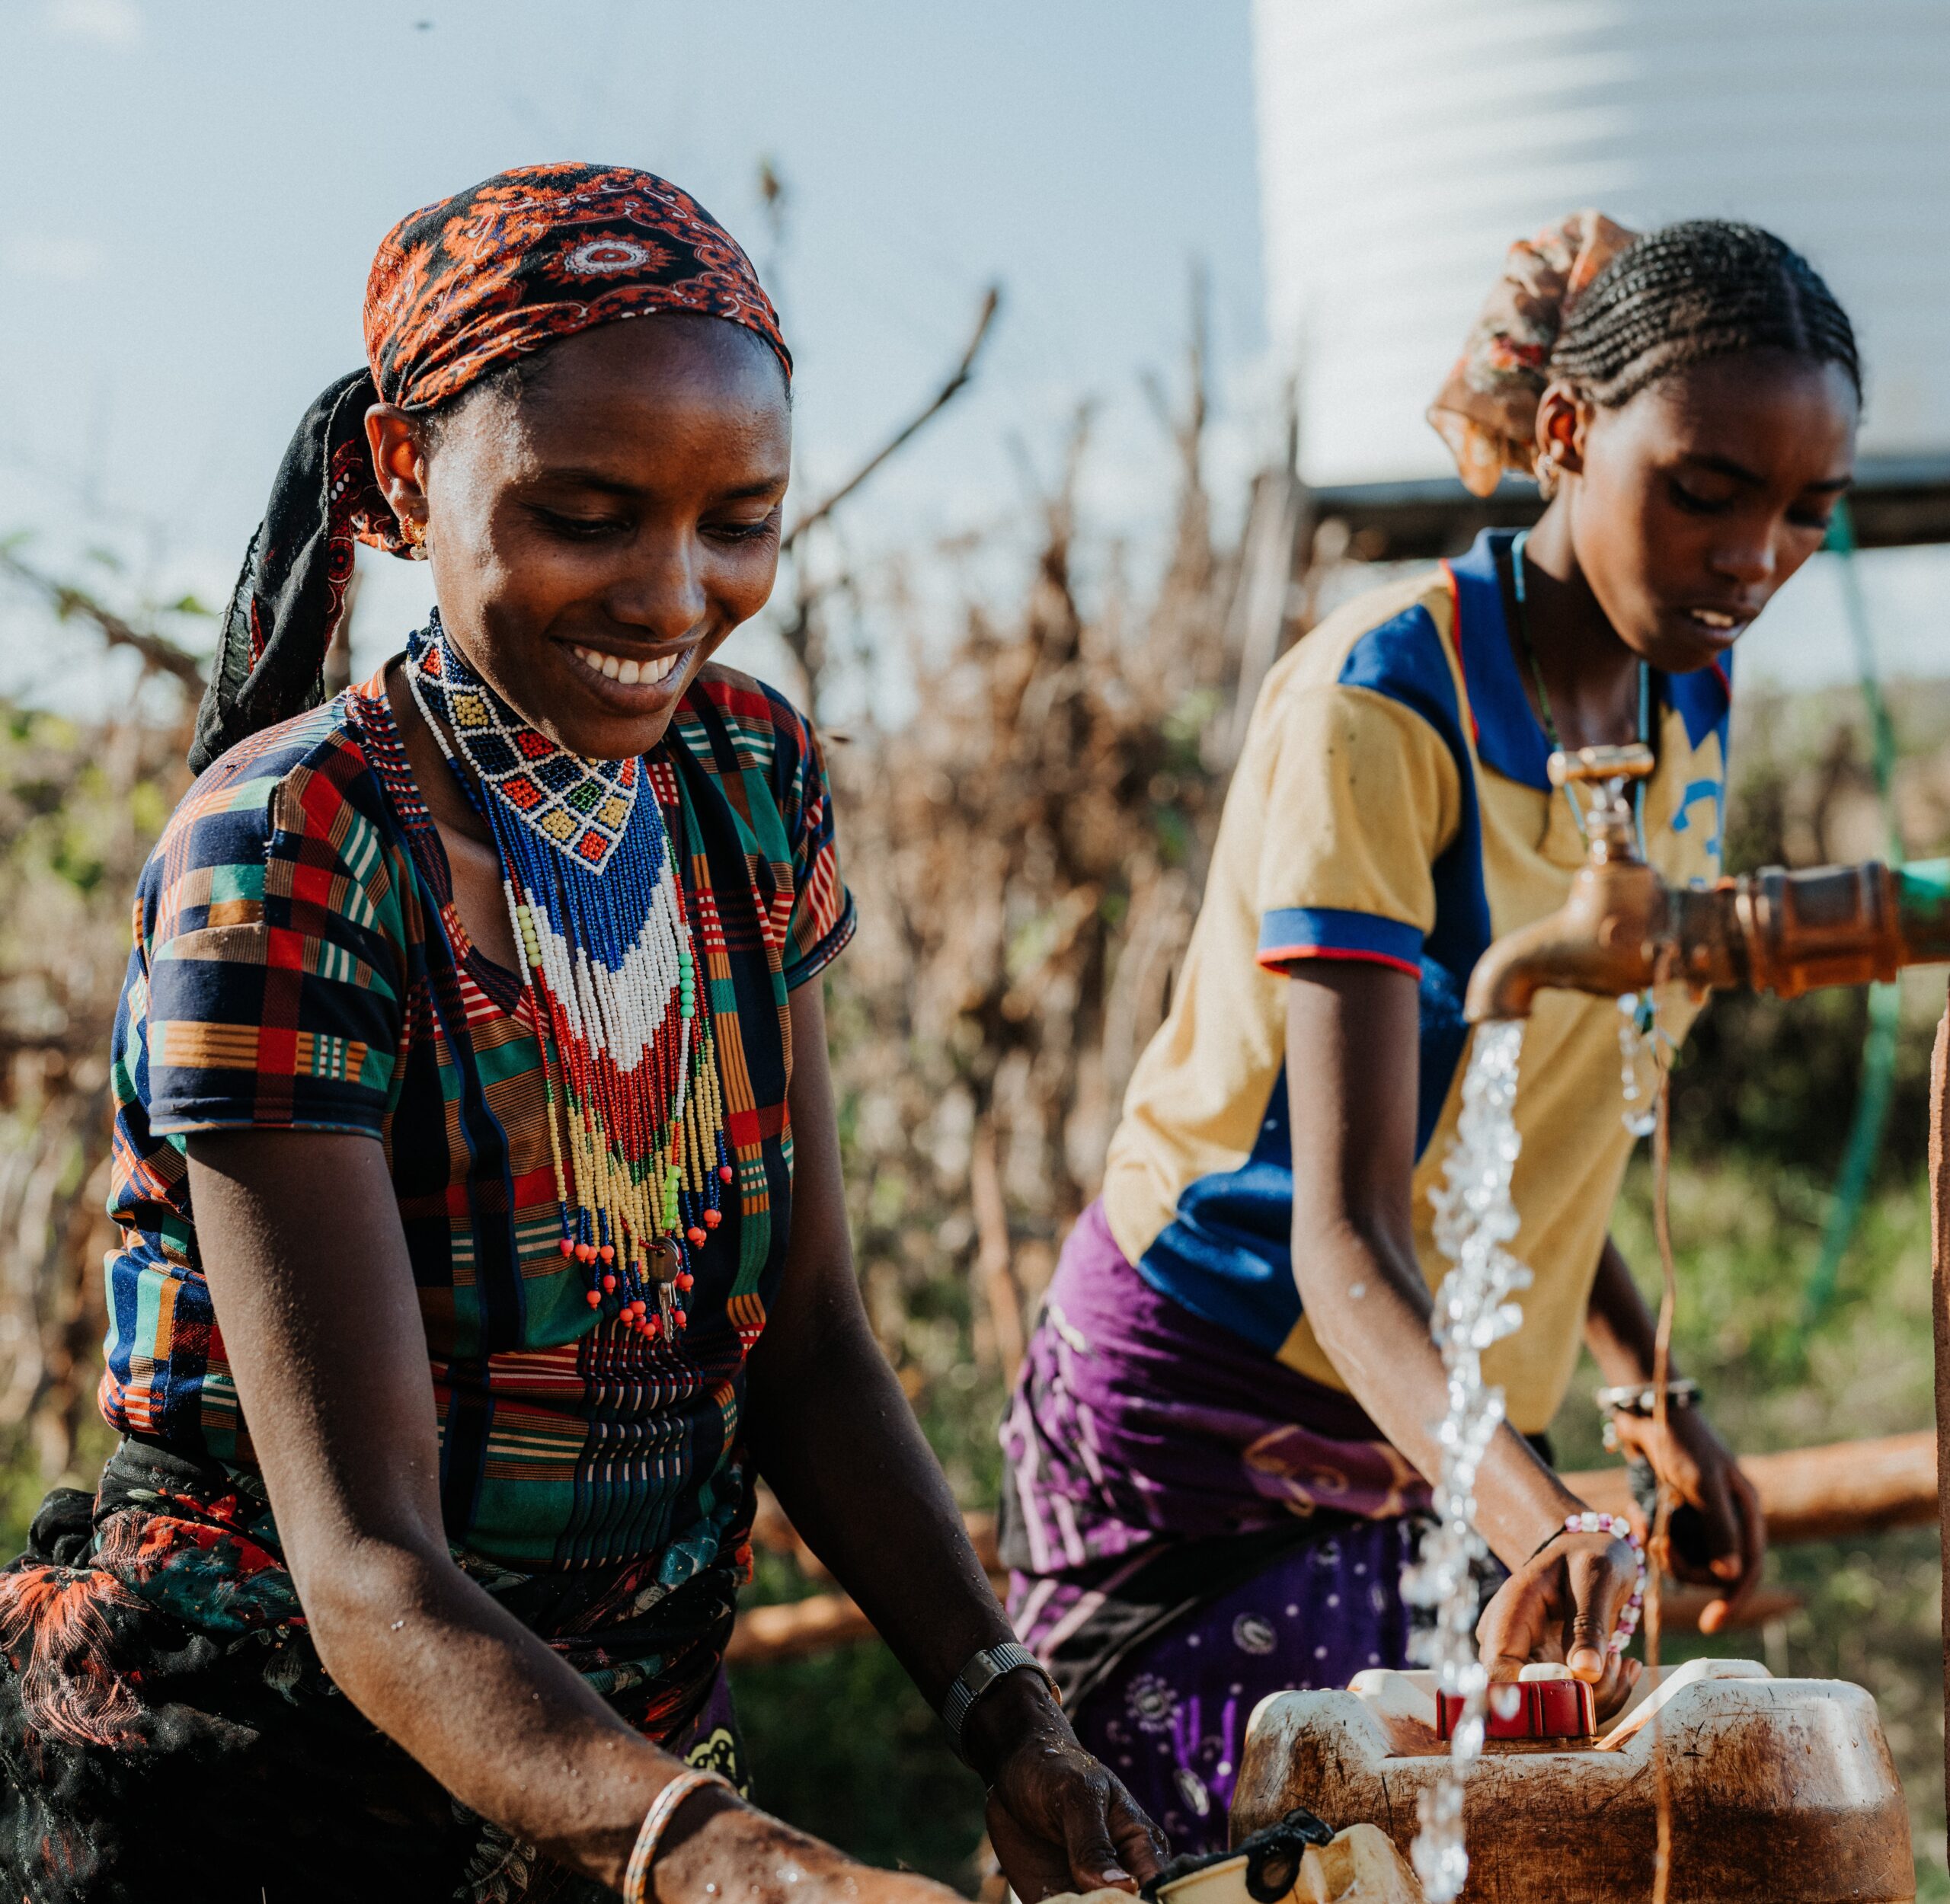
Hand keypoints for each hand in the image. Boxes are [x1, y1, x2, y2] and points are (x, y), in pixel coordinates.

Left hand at [964, 1674, 1165, 1901]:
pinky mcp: (1058, 1896)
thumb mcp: (1075, 1794)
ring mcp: (1088, 1888)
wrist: (1015, 1768)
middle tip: (1077, 1891)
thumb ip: (1093, 1842)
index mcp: (1142, 1846)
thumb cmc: (1056, 1769)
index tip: (1112, 1896)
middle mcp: (1121, 1875)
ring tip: (1058, 1887)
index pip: (1157, 1887)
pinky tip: (1045, 1895)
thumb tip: (1125, 1887)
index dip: (1141, 1900)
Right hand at [1476, 1527, 1642, 1719]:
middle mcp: (1509, 1642)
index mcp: (1509, 1612)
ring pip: (1553, 1707)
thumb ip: (1589, 1624)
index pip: (1500, 1669)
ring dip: (1598, 1698)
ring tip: (1624, 1661)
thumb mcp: (1595, 1578)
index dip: (1536, 1690)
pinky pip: (1571, 1700)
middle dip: (1579, 1696)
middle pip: (1528, 1696)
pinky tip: (1624, 1664)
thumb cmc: (1589, 1555)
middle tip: (1618, 1663)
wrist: (1589, 1550)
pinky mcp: (1549, 1672)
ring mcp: (1527, 1660)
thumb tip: (1586, 1672)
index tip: (1583, 1682)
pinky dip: (1603, 1694)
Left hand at [1609, 1406, 1763, 1630]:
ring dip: (1659, 1549)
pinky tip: (1634, 1513)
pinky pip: (1660, 1539)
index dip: (1733, 1600)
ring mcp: (1695, 1516)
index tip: (1709, 1624)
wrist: (1643, 1410)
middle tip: (1657, 1548)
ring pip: (1681, 1557)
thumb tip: (1733, 1578)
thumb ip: (1720, 1531)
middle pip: (1710, 1570)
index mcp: (1745, 1513)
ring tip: (1642, 1523)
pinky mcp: (1667, 1510)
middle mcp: (1725, 1518)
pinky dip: (1645, 1532)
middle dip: (1681, 1566)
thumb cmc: (1679, 1443)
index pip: (1748, 1569)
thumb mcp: (1701, 1485)